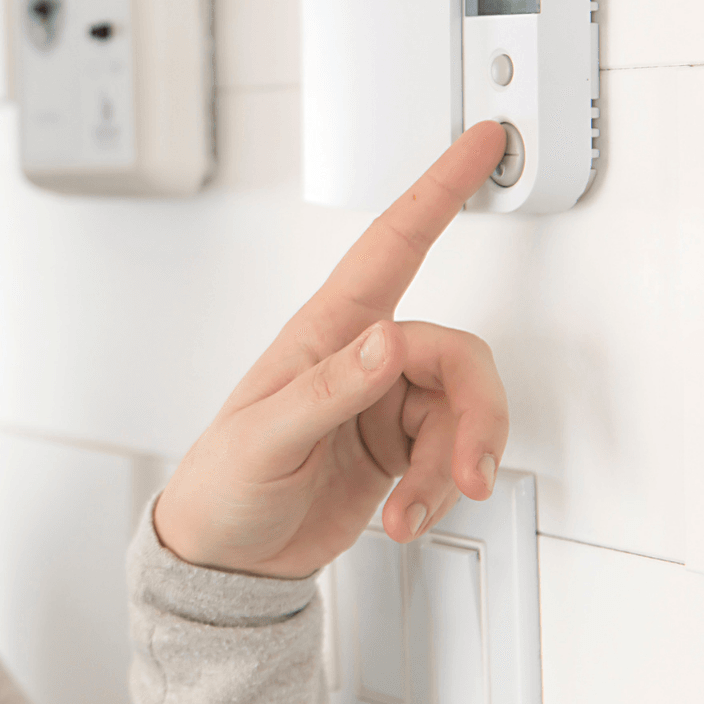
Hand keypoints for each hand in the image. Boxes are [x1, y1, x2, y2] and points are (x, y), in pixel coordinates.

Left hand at [153, 120, 511, 578]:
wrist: (228, 560)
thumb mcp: (264, 439)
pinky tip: (404, 518)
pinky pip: (453, 456)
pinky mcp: (400, 451)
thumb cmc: (222, 486)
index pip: (392, 246)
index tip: (480, 144)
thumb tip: (389, 341)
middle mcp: (363, 360)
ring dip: (452, 468)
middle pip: (457, 356)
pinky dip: (440, 492)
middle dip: (474, 418)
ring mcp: (384, 405)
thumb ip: (329, 389)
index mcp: (325, 334)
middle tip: (466, 472)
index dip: (439, 190)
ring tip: (412, 510)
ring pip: (463, 412)